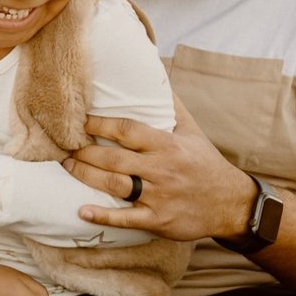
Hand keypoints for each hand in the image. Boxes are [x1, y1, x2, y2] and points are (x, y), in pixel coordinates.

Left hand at [71, 92, 260, 241]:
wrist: (231, 204)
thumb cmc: (206, 163)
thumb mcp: (192, 132)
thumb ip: (171, 106)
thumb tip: (156, 75)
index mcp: (167, 145)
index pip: (127, 131)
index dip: (100, 124)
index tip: (80, 121)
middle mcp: (161, 169)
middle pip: (114, 159)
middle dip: (85, 152)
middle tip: (64, 146)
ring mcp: (159, 196)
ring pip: (115, 185)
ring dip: (86, 176)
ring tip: (67, 167)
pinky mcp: (158, 220)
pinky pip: (126, 218)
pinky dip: (103, 216)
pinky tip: (82, 211)